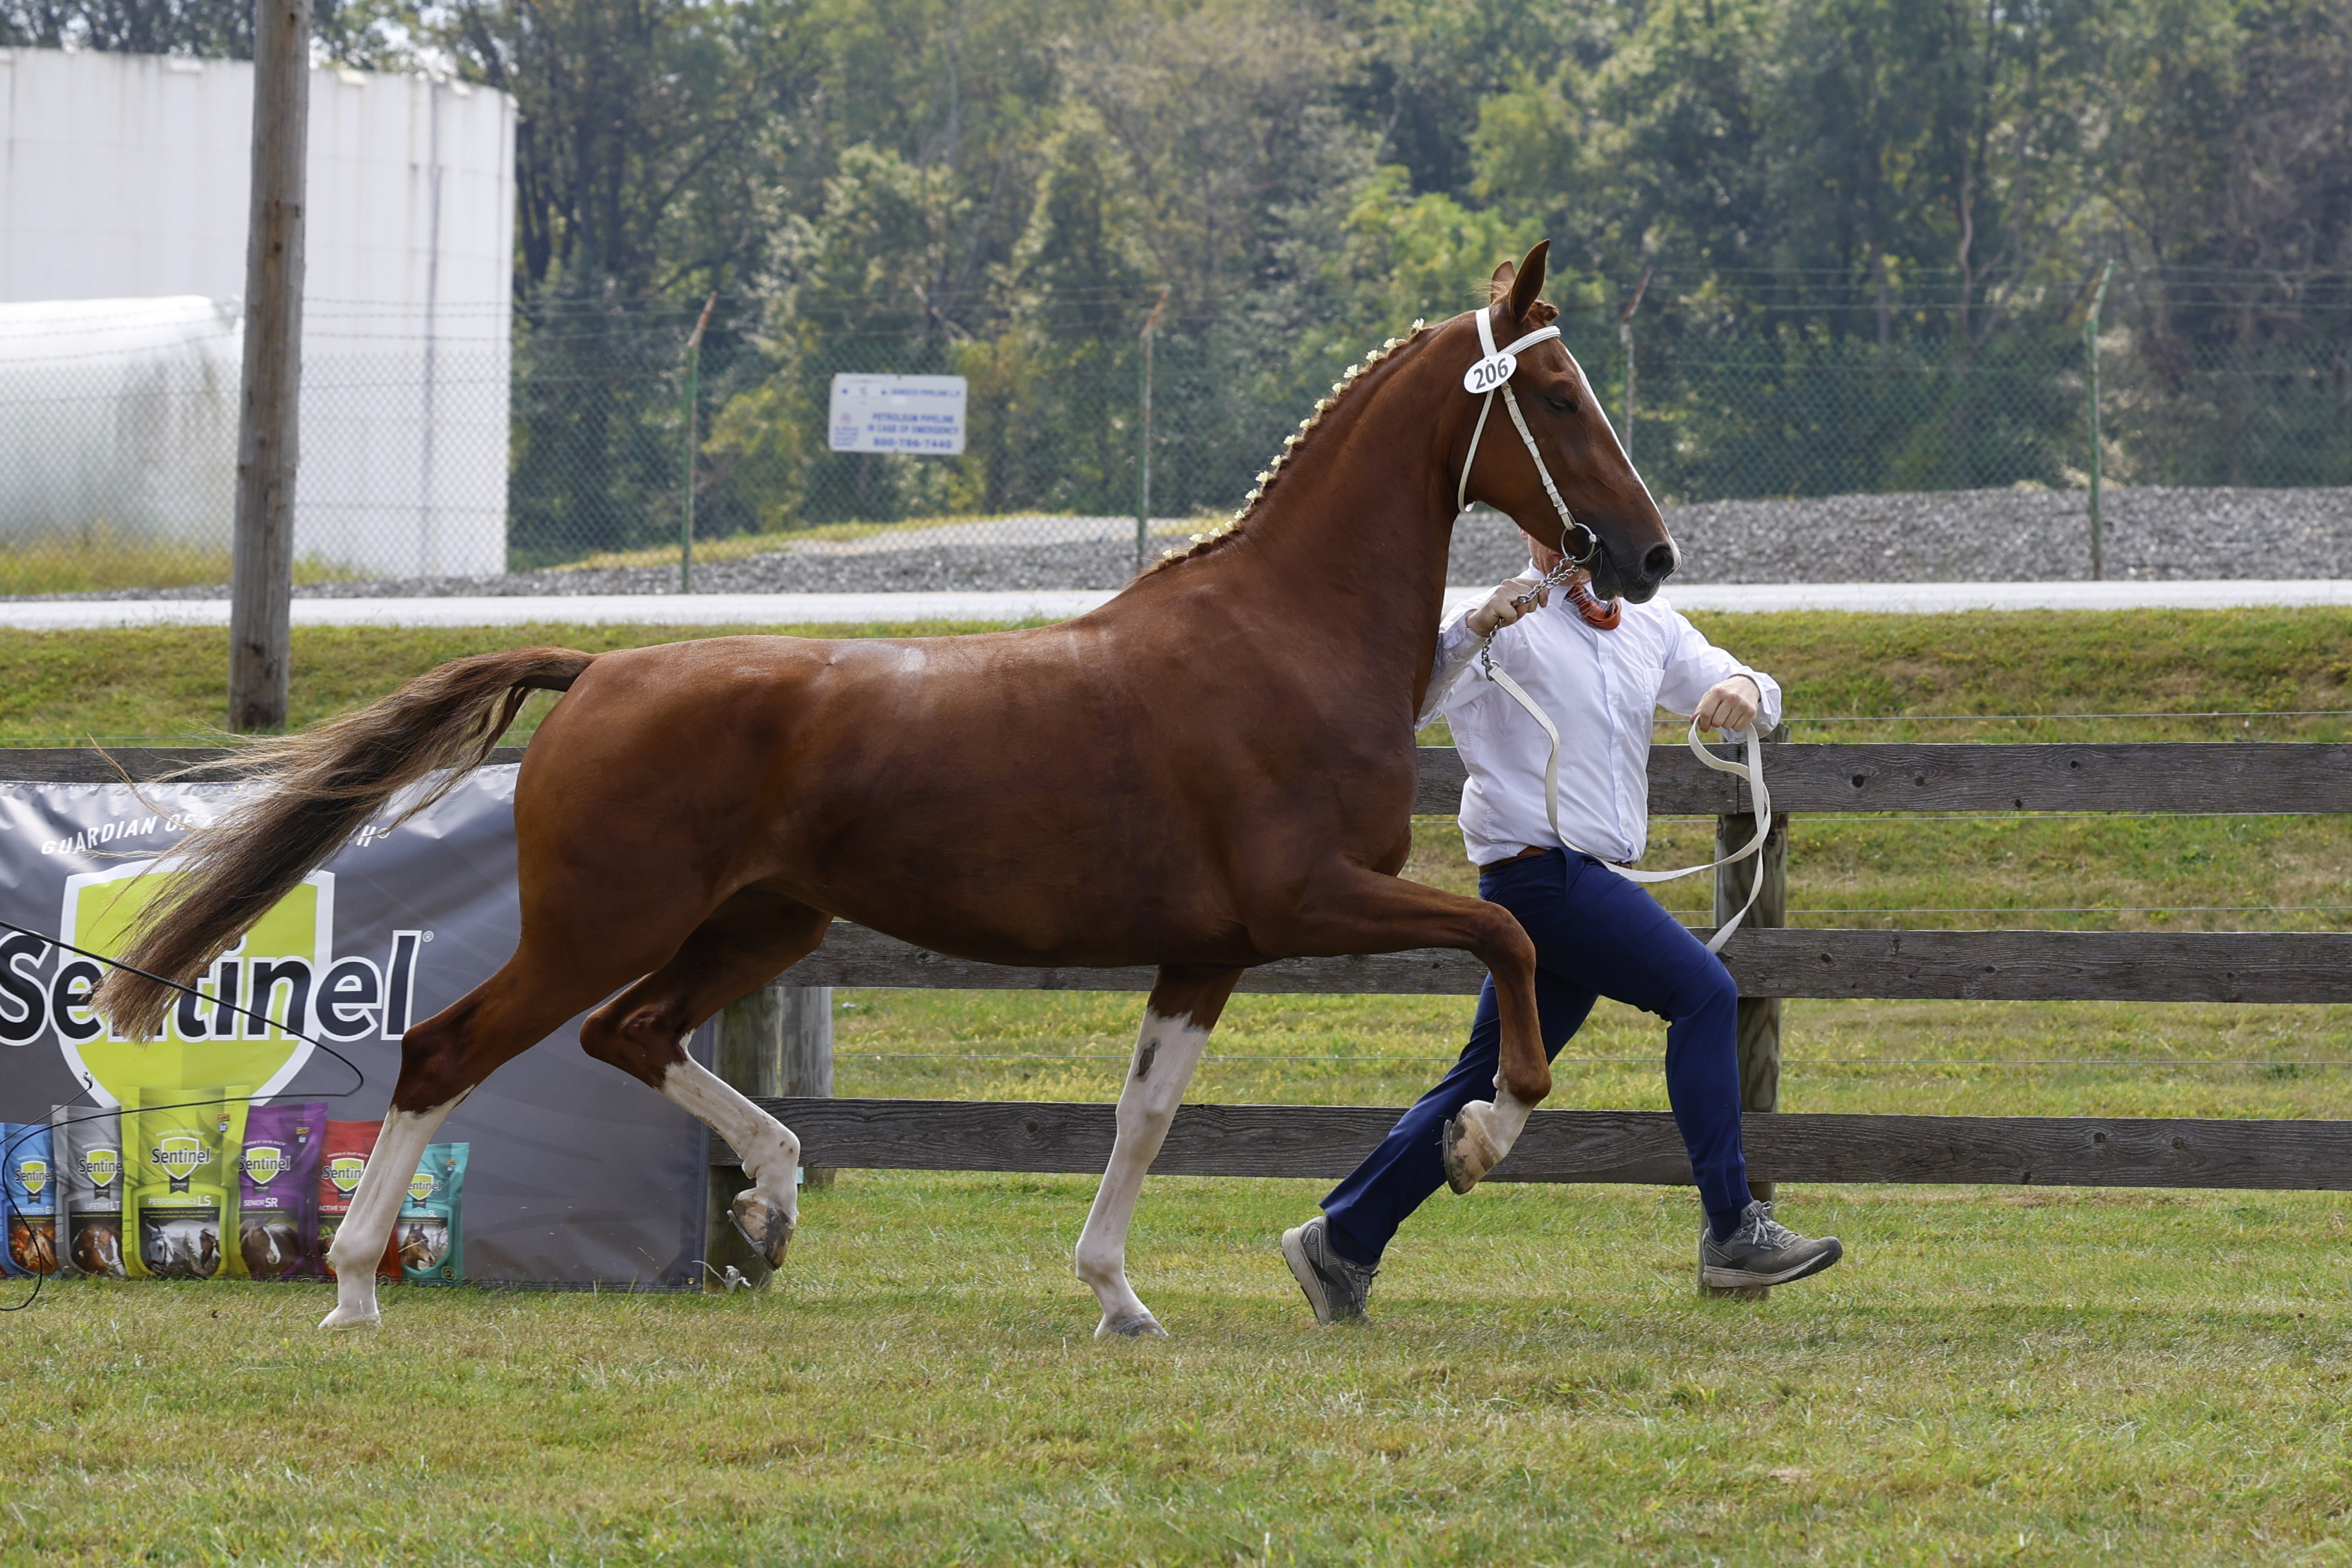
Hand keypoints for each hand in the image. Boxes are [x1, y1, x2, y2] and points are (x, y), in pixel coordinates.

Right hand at [1467, 566, 1588, 636]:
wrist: (1481, 622)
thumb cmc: (1501, 614)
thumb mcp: (1519, 605)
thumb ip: (1530, 598)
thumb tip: (1544, 595)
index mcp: (1514, 582)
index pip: (1537, 583)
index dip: (1543, 594)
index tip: (1543, 604)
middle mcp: (1508, 583)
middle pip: (1532, 595)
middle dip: (1529, 608)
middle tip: (1516, 613)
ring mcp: (1501, 591)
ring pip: (1525, 603)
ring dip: (1519, 614)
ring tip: (1508, 615)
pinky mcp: (1496, 602)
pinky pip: (1514, 614)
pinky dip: (1510, 620)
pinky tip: (1501, 618)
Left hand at [1692, 675, 1761, 733]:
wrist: (1747, 684)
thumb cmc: (1727, 691)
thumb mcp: (1712, 694)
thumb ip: (1701, 707)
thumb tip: (1693, 720)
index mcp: (1718, 692)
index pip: (1706, 713)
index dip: (1703, 724)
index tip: (1704, 727)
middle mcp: (1731, 697)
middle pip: (1716, 722)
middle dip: (1715, 723)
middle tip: (1718, 717)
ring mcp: (1742, 704)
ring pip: (1727, 726)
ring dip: (1725, 723)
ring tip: (1728, 714)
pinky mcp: (1751, 712)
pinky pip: (1738, 728)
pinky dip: (1735, 726)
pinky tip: (1736, 716)